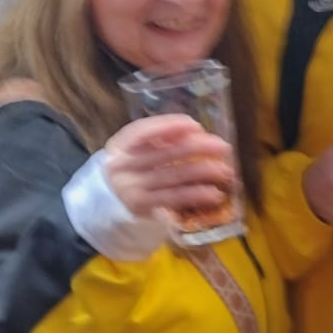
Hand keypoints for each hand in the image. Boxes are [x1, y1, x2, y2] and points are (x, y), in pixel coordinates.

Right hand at [104, 115, 234, 220]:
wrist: (108, 205)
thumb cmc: (132, 171)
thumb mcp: (137, 151)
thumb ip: (159, 141)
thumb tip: (197, 132)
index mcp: (120, 145)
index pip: (144, 131)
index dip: (170, 126)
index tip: (195, 125)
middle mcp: (123, 165)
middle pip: (165, 153)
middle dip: (198, 148)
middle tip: (223, 147)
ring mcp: (131, 187)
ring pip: (173, 175)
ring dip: (203, 172)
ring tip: (225, 171)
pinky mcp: (142, 207)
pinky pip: (174, 198)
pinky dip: (196, 194)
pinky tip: (214, 194)